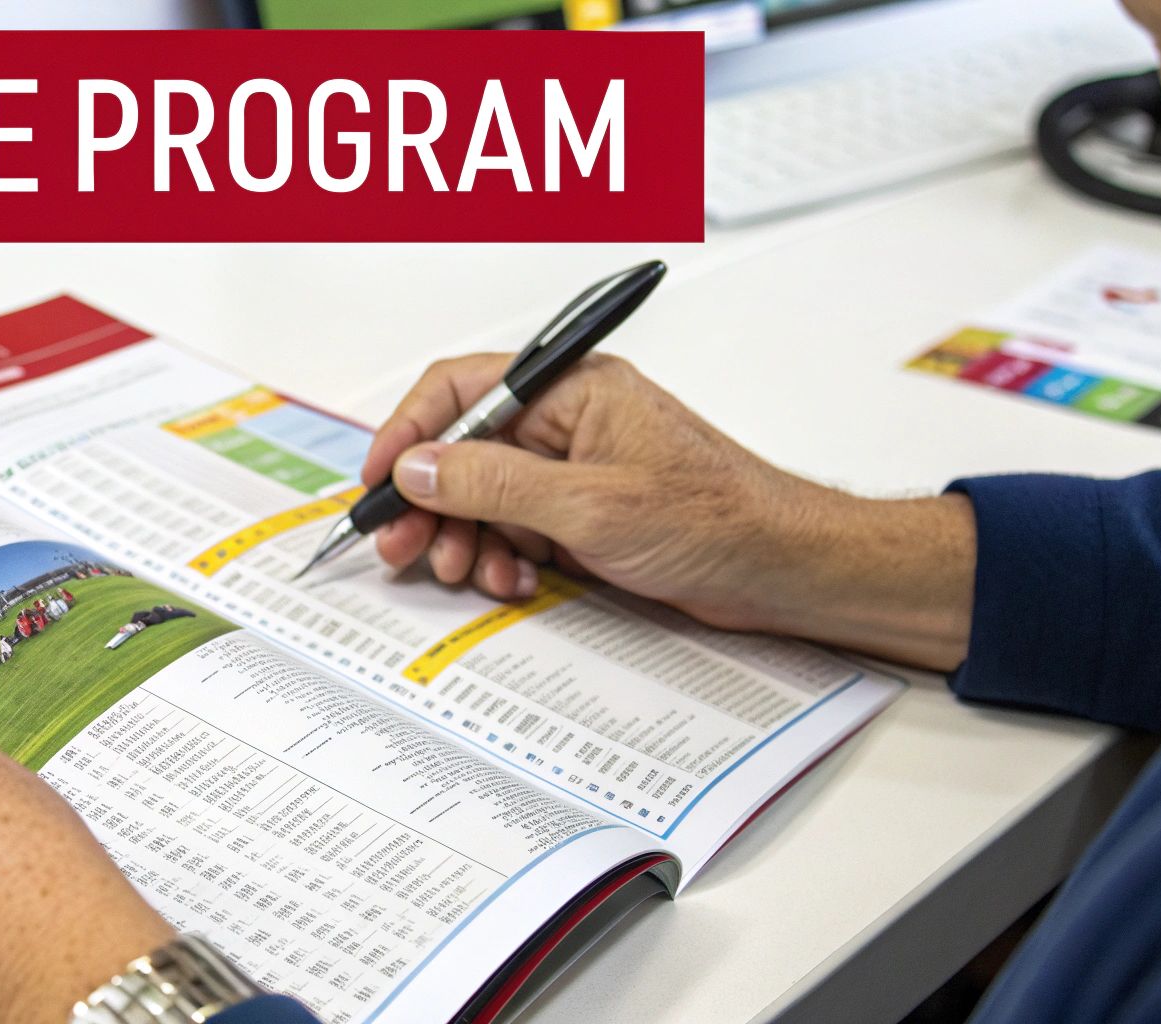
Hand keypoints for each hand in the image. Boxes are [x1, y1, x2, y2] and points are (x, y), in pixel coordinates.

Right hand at [363, 353, 975, 670]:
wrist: (782, 569)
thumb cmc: (718, 518)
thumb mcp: (590, 503)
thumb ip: (495, 482)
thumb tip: (419, 467)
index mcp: (572, 389)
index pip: (462, 388)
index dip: (408, 432)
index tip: (378, 482)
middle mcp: (568, 421)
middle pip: (464, 448)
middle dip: (430, 500)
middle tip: (403, 545)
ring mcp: (574, 468)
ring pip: (485, 495)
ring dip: (466, 536)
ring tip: (468, 569)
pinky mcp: (584, 512)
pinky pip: (516, 527)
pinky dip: (503, 554)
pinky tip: (516, 578)